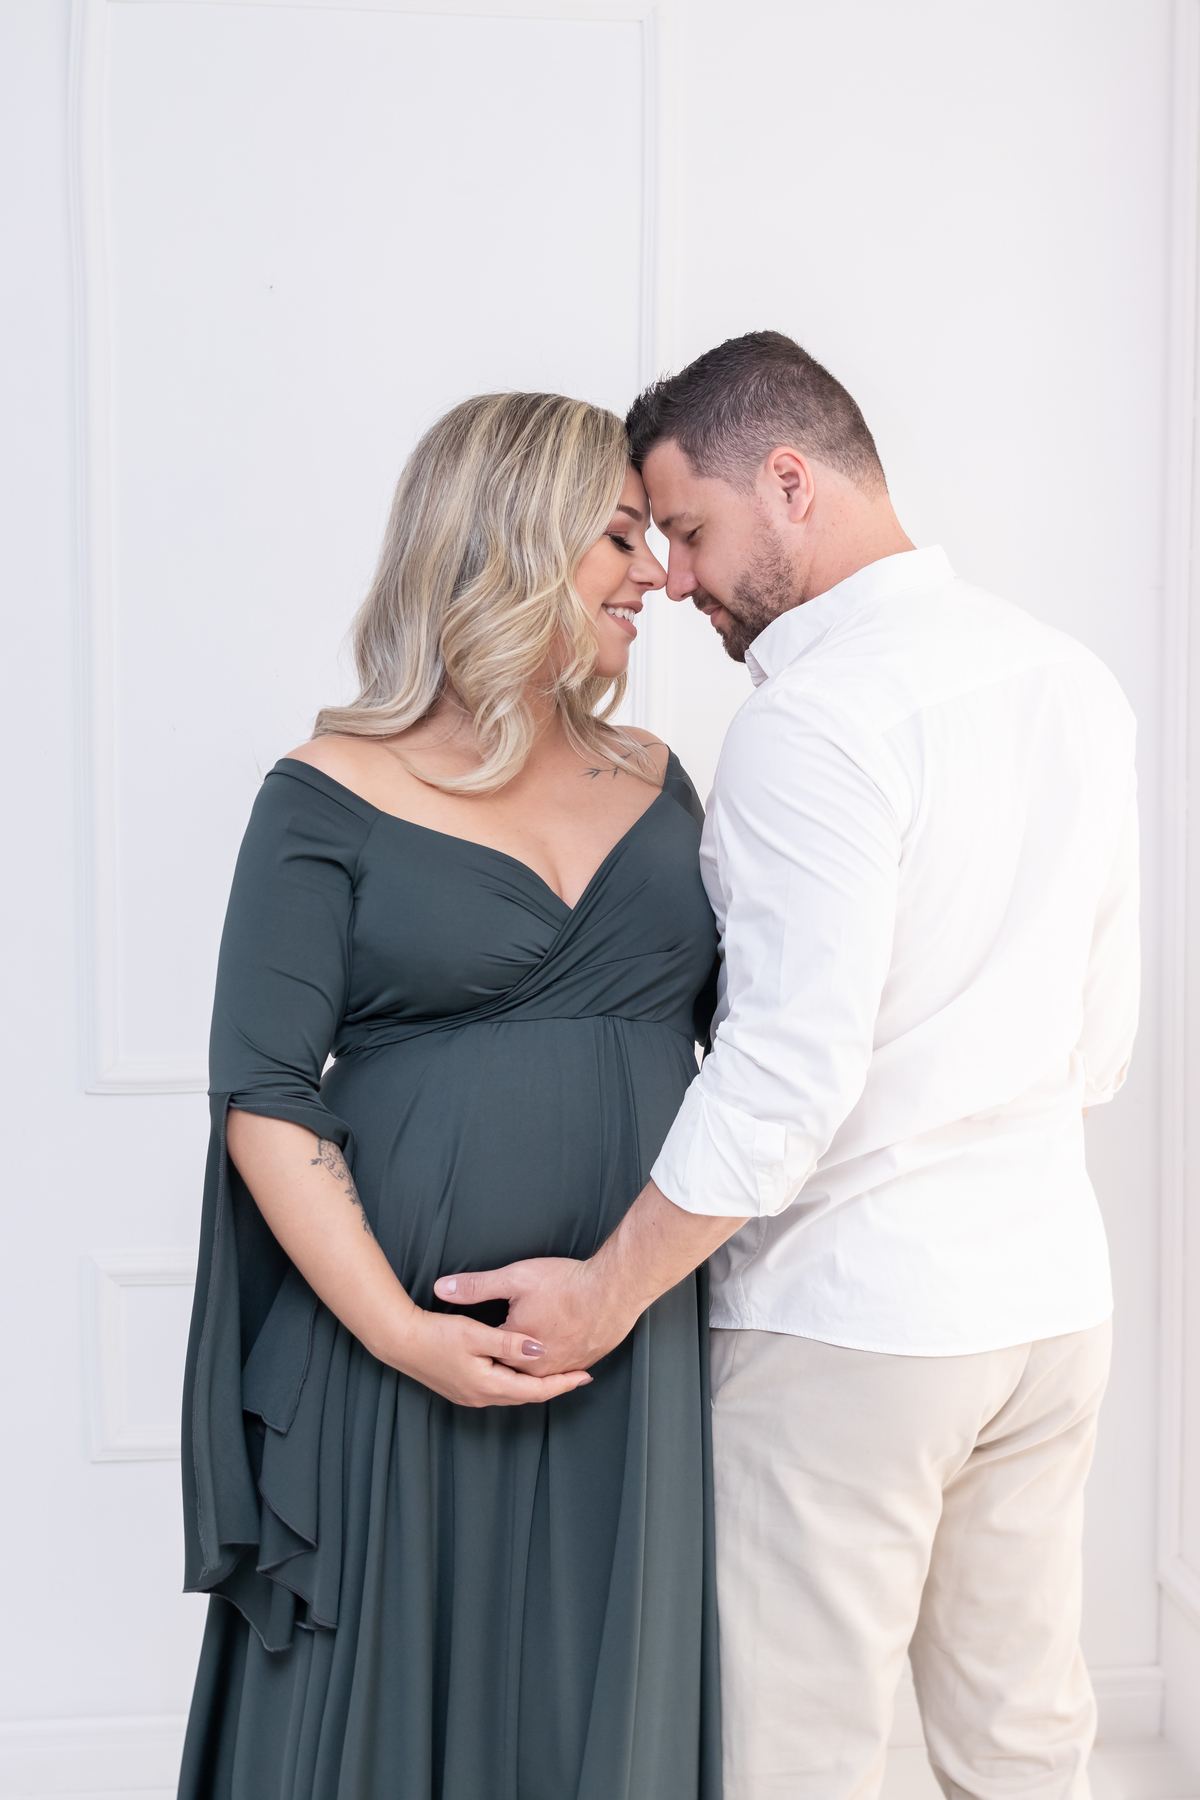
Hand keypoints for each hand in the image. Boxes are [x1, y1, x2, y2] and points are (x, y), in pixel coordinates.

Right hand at [389, 1306, 592, 1407]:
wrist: (400, 1341)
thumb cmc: (435, 1335)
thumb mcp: (474, 1334)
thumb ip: (509, 1343)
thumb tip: (540, 1351)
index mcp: (488, 1386)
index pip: (535, 1391)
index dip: (562, 1383)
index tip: (585, 1376)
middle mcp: (481, 1397)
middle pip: (527, 1396)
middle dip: (554, 1386)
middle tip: (579, 1375)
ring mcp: (471, 1395)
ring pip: (514, 1393)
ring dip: (537, 1385)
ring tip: (560, 1373)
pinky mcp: (464, 1388)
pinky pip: (501, 1389)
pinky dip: (519, 1381)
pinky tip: (525, 1371)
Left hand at [433, 1257, 639, 1375]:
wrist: (614, 1289)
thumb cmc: (565, 1284)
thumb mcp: (515, 1278)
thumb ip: (476, 1286)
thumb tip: (441, 1288)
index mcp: (518, 1352)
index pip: (490, 1356)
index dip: (479, 1347)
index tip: (467, 1341)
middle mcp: (540, 1368)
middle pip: (514, 1370)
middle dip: (502, 1361)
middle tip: (487, 1356)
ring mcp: (564, 1366)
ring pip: (538, 1373)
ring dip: (528, 1366)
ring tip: (518, 1357)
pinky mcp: (585, 1361)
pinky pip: (561, 1368)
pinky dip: (552, 1362)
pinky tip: (550, 1351)